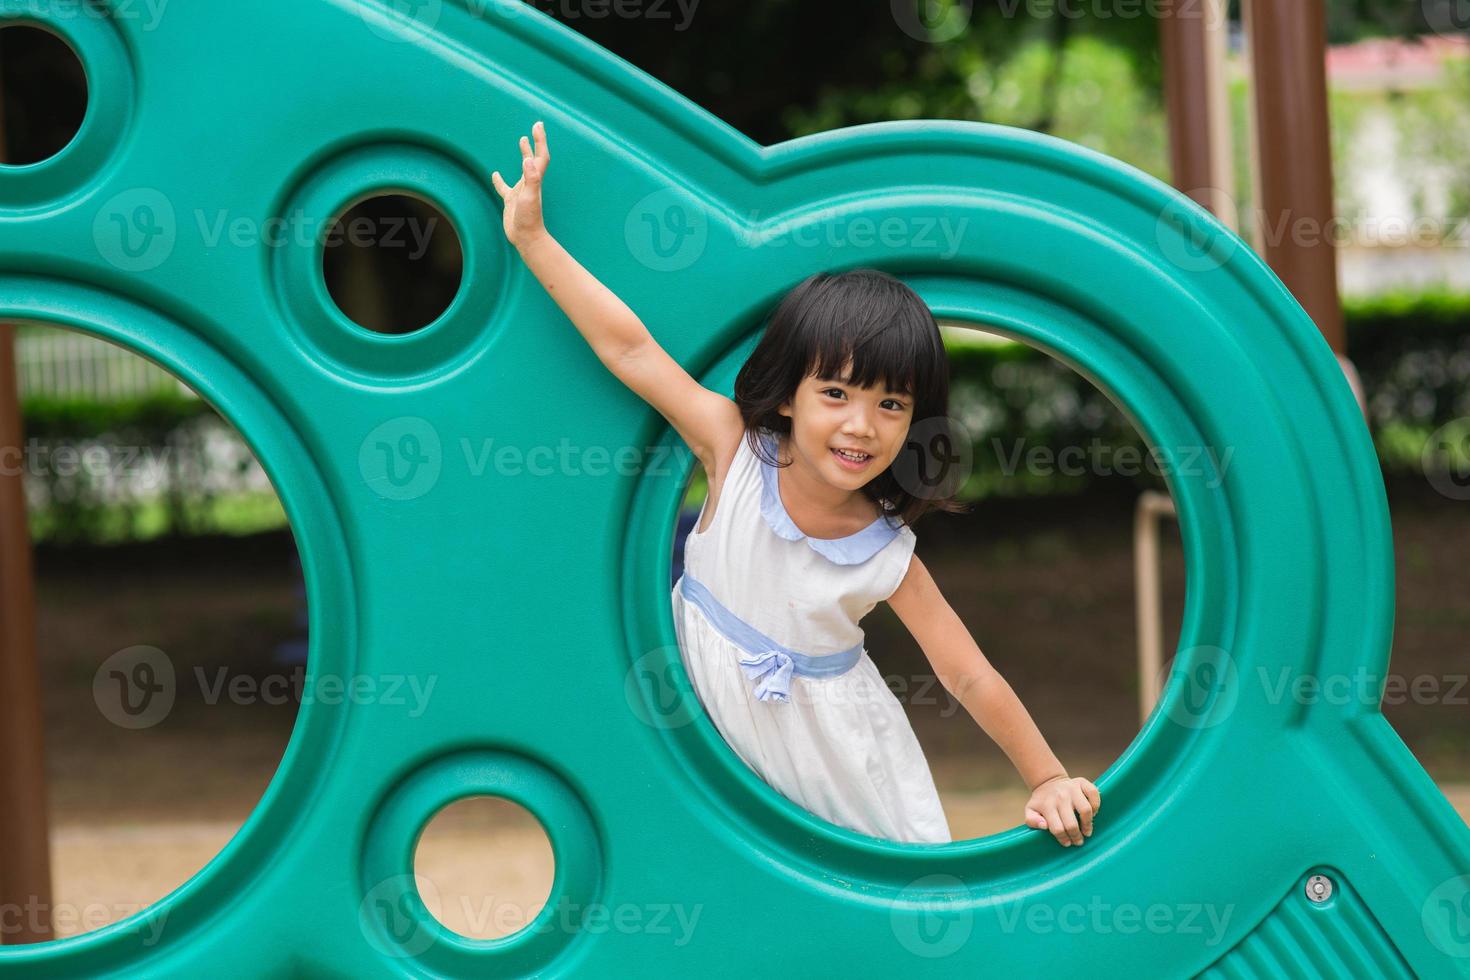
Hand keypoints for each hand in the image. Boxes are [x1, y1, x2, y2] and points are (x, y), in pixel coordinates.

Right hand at [491, 120, 548, 248]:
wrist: (526, 238)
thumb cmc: (529, 219)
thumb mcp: (529, 197)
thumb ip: (531, 178)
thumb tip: (528, 159)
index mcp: (534, 180)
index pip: (540, 155)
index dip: (540, 140)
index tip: (537, 125)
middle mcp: (530, 183)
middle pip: (534, 157)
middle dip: (536, 141)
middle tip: (535, 127)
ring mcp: (521, 191)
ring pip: (523, 169)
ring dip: (524, 154)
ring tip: (522, 140)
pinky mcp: (511, 200)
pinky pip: (504, 187)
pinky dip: (499, 180)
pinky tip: (495, 175)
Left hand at [1024, 775, 1099, 846]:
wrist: (1048, 783)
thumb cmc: (1042, 802)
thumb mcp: (1030, 811)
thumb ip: (1032, 821)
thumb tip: (1044, 826)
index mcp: (1047, 805)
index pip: (1057, 828)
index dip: (1063, 839)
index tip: (1067, 843)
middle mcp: (1060, 796)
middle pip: (1072, 823)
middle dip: (1076, 836)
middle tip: (1078, 841)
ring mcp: (1072, 788)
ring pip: (1086, 810)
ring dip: (1088, 824)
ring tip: (1087, 830)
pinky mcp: (1082, 782)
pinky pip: (1093, 794)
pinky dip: (1096, 805)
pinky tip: (1092, 813)